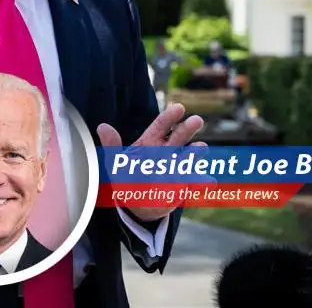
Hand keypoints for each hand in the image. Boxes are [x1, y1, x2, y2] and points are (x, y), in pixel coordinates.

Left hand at [97, 103, 206, 221]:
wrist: (137, 203)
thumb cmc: (127, 178)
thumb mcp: (116, 162)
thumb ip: (112, 145)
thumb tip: (102, 126)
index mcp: (151, 142)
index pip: (161, 125)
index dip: (170, 116)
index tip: (180, 108)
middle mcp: (167, 151)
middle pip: (179, 136)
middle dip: (187, 128)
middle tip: (196, 120)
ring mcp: (177, 167)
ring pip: (189, 156)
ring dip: (195, 152)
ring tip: (200, 147)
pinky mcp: (183, 185)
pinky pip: (194, 183)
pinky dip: (202, 182)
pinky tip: (209, 182)